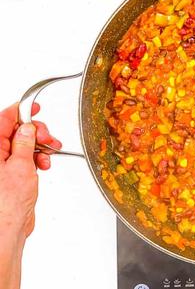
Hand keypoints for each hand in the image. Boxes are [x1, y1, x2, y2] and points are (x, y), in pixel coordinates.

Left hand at [0, 103, 60, 238]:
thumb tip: (27, 128)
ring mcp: (3, 164)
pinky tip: (44, 164)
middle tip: (47, 138)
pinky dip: (38, 158)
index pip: (4, 120)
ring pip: (23, 144)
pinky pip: (26, 157)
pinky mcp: (11, 174)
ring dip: (40, 146)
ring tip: (49, 154)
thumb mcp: (21, 165)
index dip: (21, 111)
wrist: (8, 227)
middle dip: (35, 132)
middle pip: (16, 131)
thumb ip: (24, 143)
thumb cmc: (7, 203)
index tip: (34, 107)